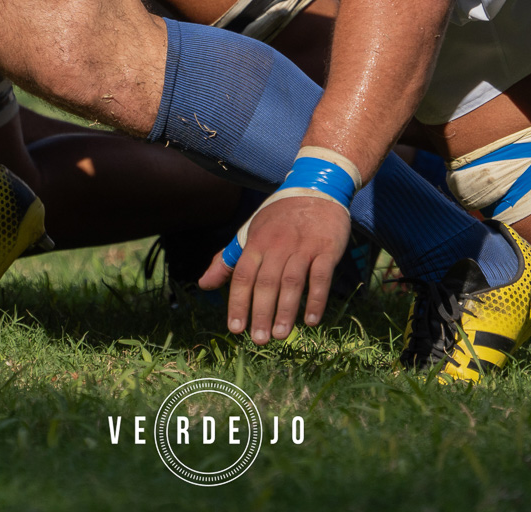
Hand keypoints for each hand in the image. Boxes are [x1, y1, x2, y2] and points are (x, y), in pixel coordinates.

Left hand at [198, 196, 348, 343]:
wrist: (318, 189)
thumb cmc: (280, 217)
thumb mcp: (251, 232)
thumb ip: (228, 260)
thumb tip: (203, 285)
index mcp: (257, 241)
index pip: (243, 275)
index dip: (238, 303)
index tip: (235, 329)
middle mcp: (278, 244)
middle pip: (267, 282)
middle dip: (261, 313)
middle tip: (258, 340)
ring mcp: (303, 246)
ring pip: (292, 282)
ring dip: (286, 311)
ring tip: (281, 336)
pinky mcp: (326, 249)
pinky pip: (321, 277)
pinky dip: (317, 299)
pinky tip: (312, 321)